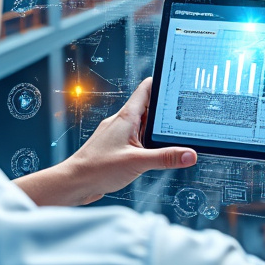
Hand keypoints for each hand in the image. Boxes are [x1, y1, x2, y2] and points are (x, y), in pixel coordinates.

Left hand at [17, 78, 196, 205]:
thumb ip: (166, 157)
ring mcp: (117, 134)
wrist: (74, 182)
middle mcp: (121, 122)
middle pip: (148, 108)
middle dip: (164, 112)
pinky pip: (135, 139)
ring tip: (170, 138)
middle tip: (182, 116)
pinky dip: (146, 142)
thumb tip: (189, 154)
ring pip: (141, 125)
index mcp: (126, 117)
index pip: (146, 89)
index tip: (176, 82)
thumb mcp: (138, 162)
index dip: (161, 83)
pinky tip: (151, 154)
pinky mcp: (115, 147)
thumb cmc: (97, 168)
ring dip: (155, 130)